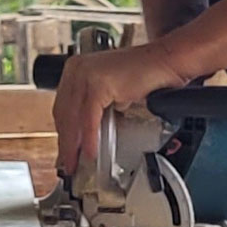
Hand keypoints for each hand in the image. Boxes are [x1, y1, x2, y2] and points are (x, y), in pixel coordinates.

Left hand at [52, 42, 192, 177]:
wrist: (164, 62)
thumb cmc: (143, 76)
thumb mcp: (109, 91)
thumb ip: (94, 106)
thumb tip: (83, 135)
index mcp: (75, 68)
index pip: (62, 106)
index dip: (62, 132)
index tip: (63, 151)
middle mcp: (76, 69)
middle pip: (63, 113)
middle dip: (65, 142)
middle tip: (67, 164)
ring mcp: (86, 74)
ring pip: (72, 117)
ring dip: (73, 145)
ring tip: (75, 164)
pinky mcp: (99, 83)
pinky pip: (89, 118)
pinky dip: (89, 138)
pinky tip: (90, 152)